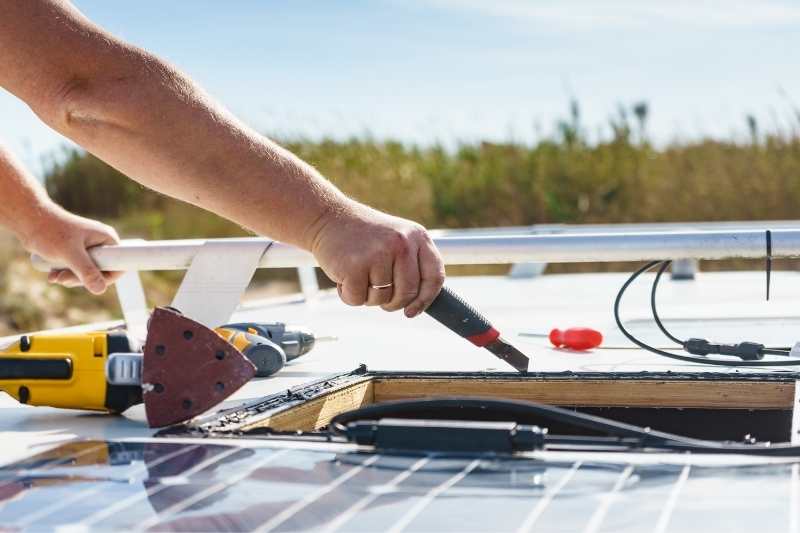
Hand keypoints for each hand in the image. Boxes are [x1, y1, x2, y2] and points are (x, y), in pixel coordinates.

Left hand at [19, 205, 121, 294]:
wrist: (28, 220)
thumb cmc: (50, 230)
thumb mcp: (70, 253)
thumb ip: (86, 271)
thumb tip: (100, 290)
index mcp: (106, 239)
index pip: (119, 264)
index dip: (106, 277)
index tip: (89, 282)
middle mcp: (100, 244)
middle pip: (101, 271)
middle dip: (82, 280)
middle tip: (64, 280)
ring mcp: (88, 248)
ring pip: (87, 272)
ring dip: (71, 278)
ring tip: (56, 276)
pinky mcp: (75, 252)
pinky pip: (76, 269)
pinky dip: (65, 274)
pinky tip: (53, 274)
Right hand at [309, 204, 444, 316]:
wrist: (328, 217)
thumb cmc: (364, 236)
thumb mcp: (397, 239)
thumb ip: (412, 264)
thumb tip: (418, 304)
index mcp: (417, 236)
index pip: (434, 277)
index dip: (425, 299)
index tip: (411, 311)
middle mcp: (402, 244)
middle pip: (408, 293)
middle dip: (392, 302)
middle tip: (377, 293)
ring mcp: (379, 254)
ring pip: (382, 299)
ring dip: (367, 296)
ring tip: (359, 273)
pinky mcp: (355, 266)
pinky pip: (358, 299)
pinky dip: (349, 295)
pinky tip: (345, 275)